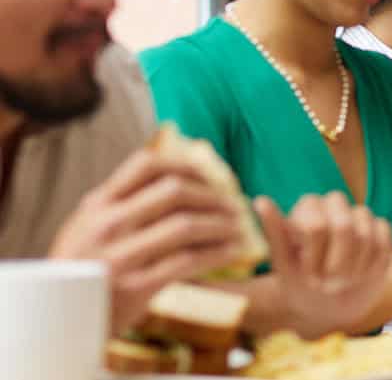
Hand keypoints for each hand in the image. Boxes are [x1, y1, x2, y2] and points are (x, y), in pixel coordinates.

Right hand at [48, 150, 244, 333]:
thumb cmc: (80, 270)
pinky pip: (189, 261)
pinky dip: (218, 253)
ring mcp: (121, 255)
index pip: (147, 165)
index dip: (185, 165)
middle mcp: (108, 225)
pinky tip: (233, 251)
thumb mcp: (85, 226)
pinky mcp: (136, 286)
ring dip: (221, 224)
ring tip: (238, 228)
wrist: (58, 320)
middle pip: (174, 191)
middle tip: (232, 205)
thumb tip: (170, 175)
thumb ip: (118, 202)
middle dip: (212, 196)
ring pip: (186, 225)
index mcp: (97, 204)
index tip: (209, 175)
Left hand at [258, 193, 391, 337]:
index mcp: (307, 208)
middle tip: (329, 283)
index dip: (314, 257)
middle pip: (344, 226)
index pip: (315, 226)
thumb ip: (275, 232)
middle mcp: (333, 205)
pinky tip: (363, 274)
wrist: (331, 307)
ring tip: (344, 281)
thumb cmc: (301, 285)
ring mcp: (359, 216)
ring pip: (366, 232)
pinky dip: (373, 262)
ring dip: (355, 266)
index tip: (308, 277)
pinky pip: (384, 237)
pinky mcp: (381, 229)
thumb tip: (260, 200)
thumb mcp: (284, 265)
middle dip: (337, 263)